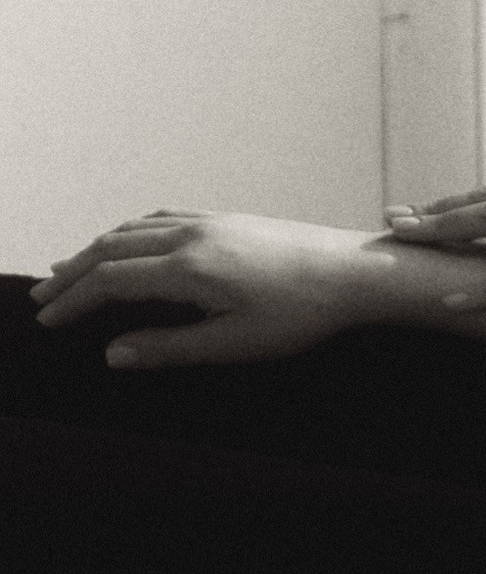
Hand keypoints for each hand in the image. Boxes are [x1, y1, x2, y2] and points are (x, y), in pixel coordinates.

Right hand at [31, 211, 373, 367]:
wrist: (354, 272)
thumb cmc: (302, 315)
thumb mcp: (236, 344)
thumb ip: (171, 348)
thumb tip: (114, 354)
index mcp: (188, 268)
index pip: (110, 281)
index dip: (73, 301)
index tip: (48, 319)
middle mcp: (190, 236)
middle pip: (111, 249)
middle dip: (72, 274)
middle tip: (43, 296)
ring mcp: (208, 222)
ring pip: (132, 229)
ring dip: (96, 250)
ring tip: (71, 271)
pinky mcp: (225, 219)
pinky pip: (160, 219)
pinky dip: (128, 234)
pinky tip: (126, 245)